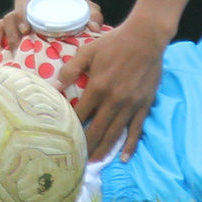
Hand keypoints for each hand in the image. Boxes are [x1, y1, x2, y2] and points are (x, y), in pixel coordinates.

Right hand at [0, 0, 103, 56]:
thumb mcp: (86, 9)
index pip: (22, 2)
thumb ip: (93, 14)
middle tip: (17, 46)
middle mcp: (21, 13)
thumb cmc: (75, 11)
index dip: (21, 14)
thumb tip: (94, 27)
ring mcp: (14, 25)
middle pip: (8, 18)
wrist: (68, 14)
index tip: (27, 29)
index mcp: (35, 3)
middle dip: (10, 32)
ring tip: (3, 55)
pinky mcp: (12, 37)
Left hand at [59, 19, 168, 160]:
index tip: (64, 140)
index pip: (81, 115)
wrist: (146, 38)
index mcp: (97, 88)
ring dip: (103, 150)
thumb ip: (71, 69)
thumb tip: (56, 84)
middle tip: (77, 161)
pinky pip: (136, 130)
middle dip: (86, 147)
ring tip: (94, 163)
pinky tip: (123, 158)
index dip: (72, 129)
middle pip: (97, 130)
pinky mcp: (144, 105)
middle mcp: (113, 101)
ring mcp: (130, 105)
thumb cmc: (115, 43)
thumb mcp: (88, 51)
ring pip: (115, 134)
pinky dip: (130, 145)